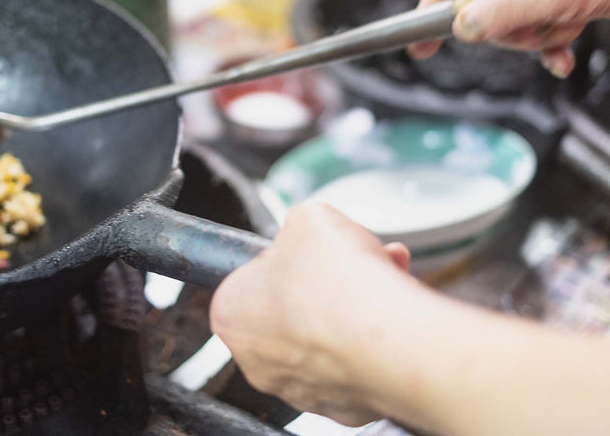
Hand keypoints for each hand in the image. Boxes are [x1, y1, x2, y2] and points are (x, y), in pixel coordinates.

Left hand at [209, 202, 413, 426]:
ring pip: (329, 335)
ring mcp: (301, 389)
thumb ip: (299, 226)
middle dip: (327, 280)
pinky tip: (395, 312)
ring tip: (383, 275)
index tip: (309, 251)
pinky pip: (360, 362)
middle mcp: (257, 360)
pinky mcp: (345, 408)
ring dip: (356, 303)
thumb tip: (308, 233)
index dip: (286, 259)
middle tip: (351, 260)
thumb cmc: (337, 280)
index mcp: (230, 313)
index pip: (250, 279)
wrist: (391, 338)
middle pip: (294, 307)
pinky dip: (377, 337)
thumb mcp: (308, 217)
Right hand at [410, 0, 609, 77]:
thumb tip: (461, 29)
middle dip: (507, 31)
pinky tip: (562, 54)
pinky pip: (531, 26)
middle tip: (535, 26)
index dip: (428, 18)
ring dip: (536, 35)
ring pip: (508, 24)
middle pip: (477, 13)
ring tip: (564, 21)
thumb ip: (495, 13)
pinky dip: (548, 42)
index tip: (419, 49)